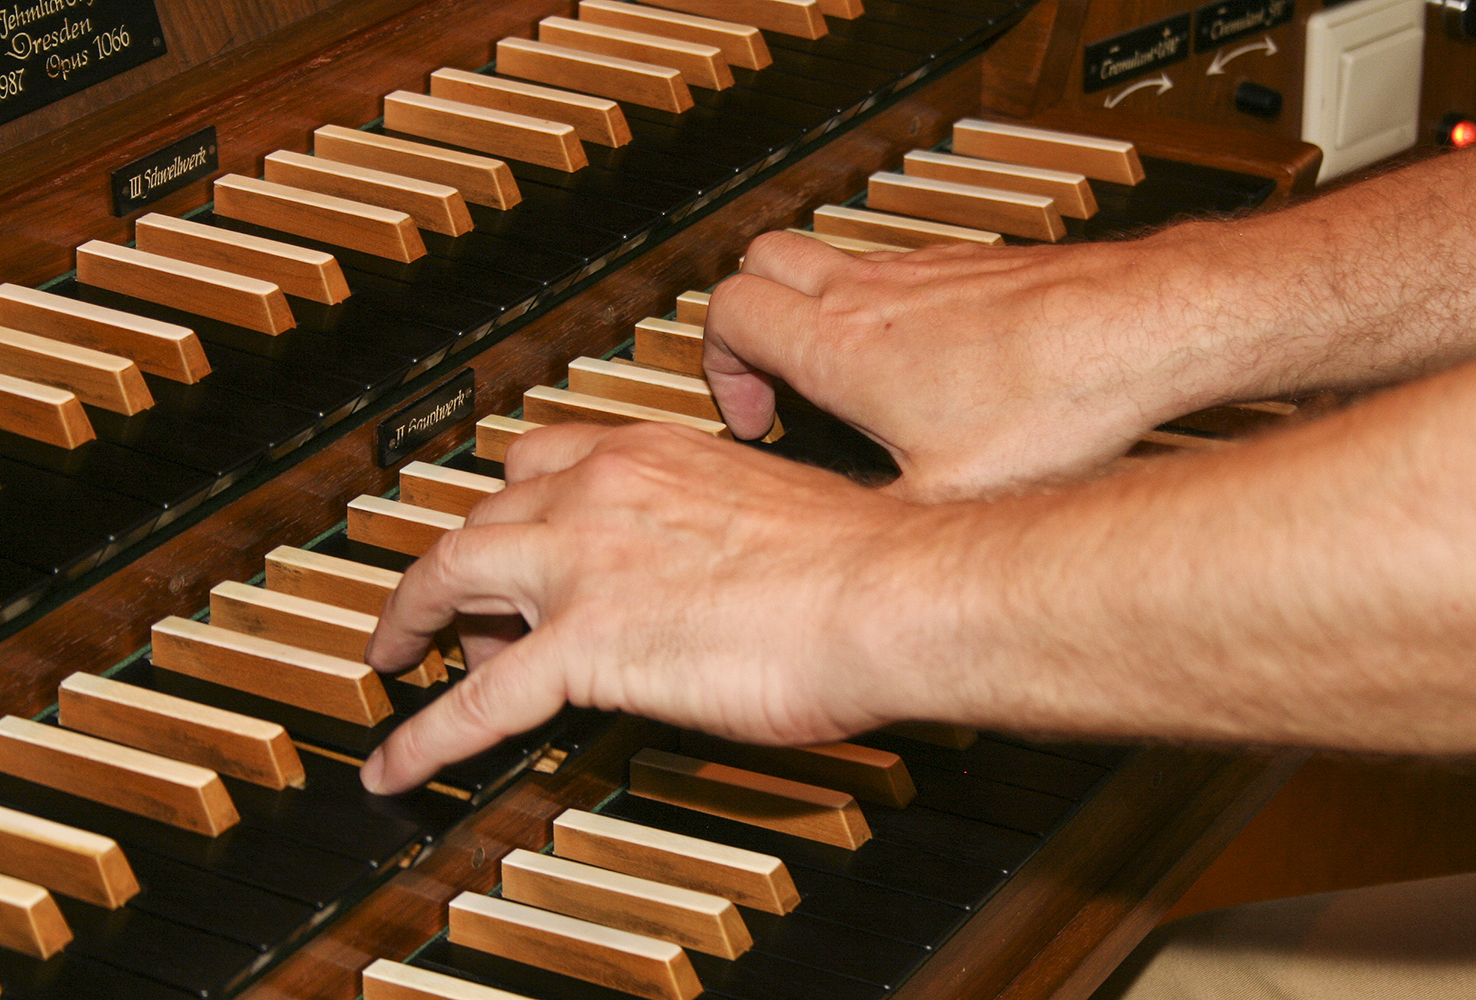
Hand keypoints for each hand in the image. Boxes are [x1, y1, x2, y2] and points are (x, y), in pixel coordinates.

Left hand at [360, 422, 925, 794]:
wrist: (886, 595)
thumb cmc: (860, 558)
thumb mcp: (767, 509)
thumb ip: (710, 524)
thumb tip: (704, 564)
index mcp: (653, 452)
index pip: (543, 460)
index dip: (510, 503)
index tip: (505, 528)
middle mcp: (602, 491)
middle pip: (485, 514)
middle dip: (462, 562)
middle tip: (459, 609)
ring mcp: (583, 565)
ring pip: (452, 577)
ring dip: (413, 619)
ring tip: (395, 654)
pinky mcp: (584, 645)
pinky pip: (478, 697)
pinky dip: (425, 734)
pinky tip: (398, 763)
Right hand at [704, 230, 1232, 500]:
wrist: (1144, 329)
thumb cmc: (1056, 400)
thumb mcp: (946, 499)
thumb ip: (880, 523)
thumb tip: (855, 562)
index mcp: (843, 346)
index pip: (727, 315)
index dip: (719, 367)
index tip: (757, 415)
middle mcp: (871, 294)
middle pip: (760, 260)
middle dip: (748, 319)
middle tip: (775, 379)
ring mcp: (920, 271)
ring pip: (827, 256)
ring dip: (813, 309)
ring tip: (844, 378)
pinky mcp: (967, 266)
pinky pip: (892, 267)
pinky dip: (878, 306)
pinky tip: (925, 366)